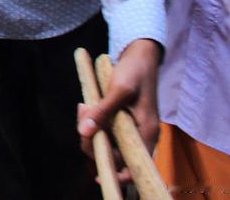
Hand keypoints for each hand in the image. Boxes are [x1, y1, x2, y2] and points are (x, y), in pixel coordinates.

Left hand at [77, 39, 161, 178]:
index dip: (119, 175)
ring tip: (83, 106)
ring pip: (106, 141)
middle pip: (115, 154)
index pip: (135, 165)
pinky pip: (104, 129)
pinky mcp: (121, 120)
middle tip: (82, 115)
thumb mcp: (119, 90)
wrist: (139, 54)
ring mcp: (130, 128)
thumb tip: (84, 132)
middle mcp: (140, 134)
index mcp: (147, 132)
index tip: (99, 176)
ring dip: (90, 129)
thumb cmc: (134, 71)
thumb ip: (103, 111)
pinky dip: (93, 121)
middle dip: (93, 141)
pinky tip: (86, 107)